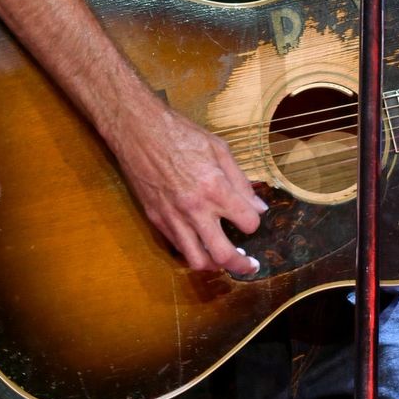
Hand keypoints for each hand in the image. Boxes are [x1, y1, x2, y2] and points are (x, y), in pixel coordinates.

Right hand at [107, 103, 267, 275]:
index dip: (254, 222)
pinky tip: (201, 244)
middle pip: (223, 254)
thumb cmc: (182, 135)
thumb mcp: (220, 149)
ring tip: (225, 261)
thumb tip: (259, 208)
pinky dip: (193, 251)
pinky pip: (178, 248)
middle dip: (241, 265)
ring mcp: (173, 218)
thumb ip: (240, 182)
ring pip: (197, 260)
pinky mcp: (156, 220)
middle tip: (250, 266)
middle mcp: (194, 209)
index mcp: (215, 187)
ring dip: (215, 266)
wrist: (140, 132)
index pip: (247, 222)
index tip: (253, 217)